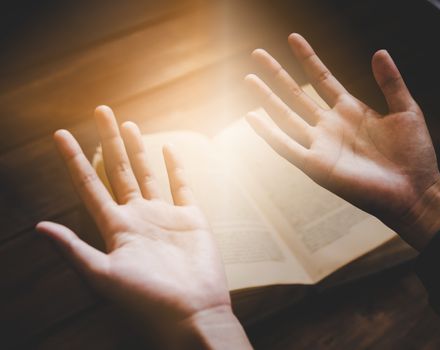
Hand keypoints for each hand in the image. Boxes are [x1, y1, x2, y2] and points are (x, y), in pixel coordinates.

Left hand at [36, 106, 250, 348]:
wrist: (192, 313)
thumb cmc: (146, 301)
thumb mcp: (103, 276)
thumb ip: (73, 249)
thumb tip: (37, 227)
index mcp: (116, 228)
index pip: (90, 186)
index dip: (74, 160)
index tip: (60, 134)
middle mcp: (138, 217)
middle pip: (120, 170)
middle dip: (109, 140)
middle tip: (101, 110)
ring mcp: (165, 216)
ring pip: (148, 174)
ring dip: (139, 149)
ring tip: (128, 125)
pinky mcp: (192, 220)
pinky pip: (182, 187)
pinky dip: (176, 168)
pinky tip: (169, 150)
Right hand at [245, 33, 439, 249]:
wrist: (414, 190)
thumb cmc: (414, 154)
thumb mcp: (406, 109)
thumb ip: (391, 82)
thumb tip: (380, 50)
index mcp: (351, 111)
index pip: (323, 79)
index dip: (308, 58)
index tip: (293, 38)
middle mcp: (331, 126)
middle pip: (297, 94)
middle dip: (277, 73)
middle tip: (257, 53)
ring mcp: (321, 145)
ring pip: (286, 117)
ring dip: (267, 98)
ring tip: (248, 78)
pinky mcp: (317, 166)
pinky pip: (286, 147)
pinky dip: (268, 133)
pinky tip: (251, 117)